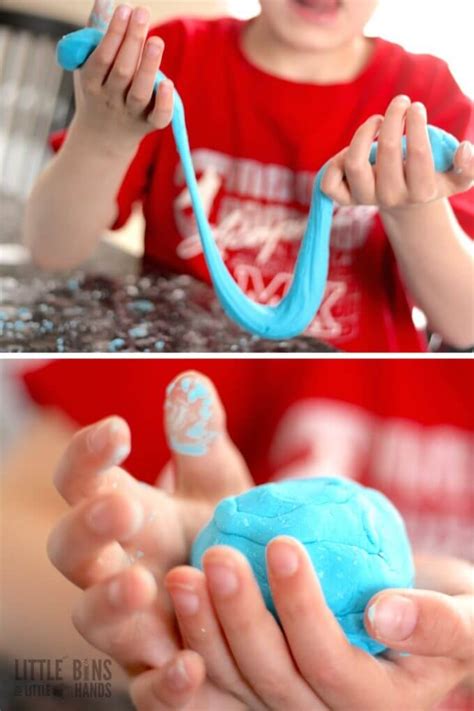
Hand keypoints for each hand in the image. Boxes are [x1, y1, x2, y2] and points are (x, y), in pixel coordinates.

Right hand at [47, 372, 251, 689]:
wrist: (252, 599)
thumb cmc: (223, 535)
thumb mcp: (218, 486)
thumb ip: (202, 441)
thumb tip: (191, 382)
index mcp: (124, 514)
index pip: (81, 482)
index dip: (87, 456)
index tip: (119, 429)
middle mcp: (113, 568)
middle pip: (70, 551)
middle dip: (86, 528)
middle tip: (120, 508)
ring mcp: (131, 624)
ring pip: (93, 620)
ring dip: (110, 604)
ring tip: (141, 585)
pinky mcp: (157, 673)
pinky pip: (145, 688)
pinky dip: (163, 684)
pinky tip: (192, 667)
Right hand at [72, 3, 173, 154]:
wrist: (102, 138)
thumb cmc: (98, 91)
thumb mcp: (88, 66)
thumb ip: (97, 35)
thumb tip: (106, 0)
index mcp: (91, 83)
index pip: (102, 57)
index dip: (113, 33)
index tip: (124, 9)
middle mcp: (110, 100)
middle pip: (121, 72)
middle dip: (131, 41)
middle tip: (142, 13)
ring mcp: (130, 114)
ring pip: (139, 93)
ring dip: (148, 67)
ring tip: (156, 40)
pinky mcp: (148, 125)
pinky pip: (158, 118)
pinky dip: (164, 102)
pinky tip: (168, 82)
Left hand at [161, 540, 472, 709]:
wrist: (416, 620)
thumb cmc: (448, 617)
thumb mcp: (466, 618)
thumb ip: (438, 622)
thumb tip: (384, 613)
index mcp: (373, 706)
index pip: (330, 663)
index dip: (302, 607)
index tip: (281, 542)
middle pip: (271, 678)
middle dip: (240, 617)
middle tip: (215, 557)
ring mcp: (285, 707)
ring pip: (235, 683)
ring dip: (201, 631)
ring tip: (181, 575)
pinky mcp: (256, 687)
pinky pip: (215, 678)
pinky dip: (186, 647)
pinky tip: (168, 604)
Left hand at [321, 95, 473, 215]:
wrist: (405, 204)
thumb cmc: (432, 179)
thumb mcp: (456, 177)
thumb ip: (468, 166)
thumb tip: (464, 148)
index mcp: (420, 192)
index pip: (417, 154)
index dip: (417, 124)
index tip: (417, 107)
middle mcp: (391, 197)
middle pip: (386, 150)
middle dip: (394, 116)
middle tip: (401, 102)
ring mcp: (365, 198)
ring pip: (353, 162)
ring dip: (364, 131)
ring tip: (378, 120)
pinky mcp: (345, 198)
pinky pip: (328, 182)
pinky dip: (335, 161)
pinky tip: (352, 148)